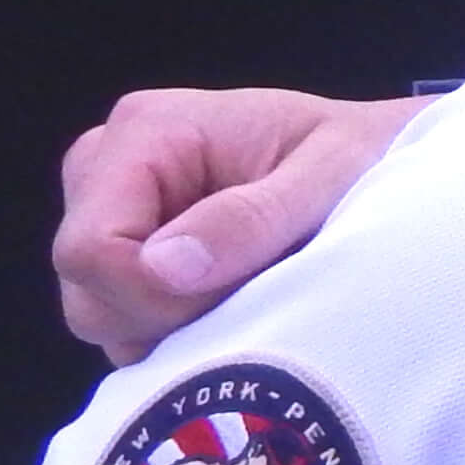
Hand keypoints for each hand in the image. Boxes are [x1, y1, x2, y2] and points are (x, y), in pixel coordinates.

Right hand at [53, 88, 414, 362]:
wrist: (378, 160)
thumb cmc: (362, 157)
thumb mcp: (329, 176)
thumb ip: (251, 219)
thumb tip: (163, 267)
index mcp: (145, 131)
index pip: (90, 249)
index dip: (151, 294)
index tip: (231, 292)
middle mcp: (106, 167)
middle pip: (86, 290)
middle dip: (165, 315)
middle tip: (251, 290)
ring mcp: (109, 212)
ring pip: (99, 314)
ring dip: (174, 327)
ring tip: (249, 289)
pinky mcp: (126, 255)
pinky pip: (124, 324)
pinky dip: (175, 332)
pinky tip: (232, 302)